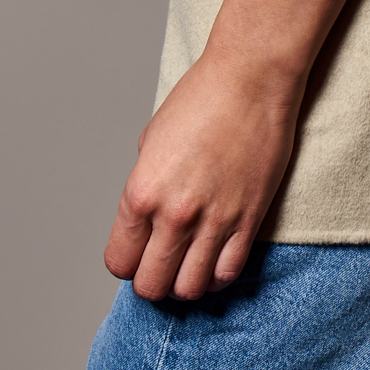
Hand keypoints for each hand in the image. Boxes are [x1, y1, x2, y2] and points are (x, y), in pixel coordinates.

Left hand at [104, 45, 302, 301]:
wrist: (250, 80)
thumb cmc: (201, 100)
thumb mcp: (151, 142)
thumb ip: (145, 187)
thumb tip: (146, 221)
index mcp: (141, 193)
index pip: (120, 262)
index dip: (127, 261)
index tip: (137, 254)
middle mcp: (174, 214)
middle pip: (151, 285)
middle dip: (152, 279)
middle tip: (161, 263)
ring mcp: (213, 221)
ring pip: (189, 289)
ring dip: (184, 282)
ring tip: (188, 263)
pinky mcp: (248, 221)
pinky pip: (227, 274)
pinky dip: (216, 277)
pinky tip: (214, 259)